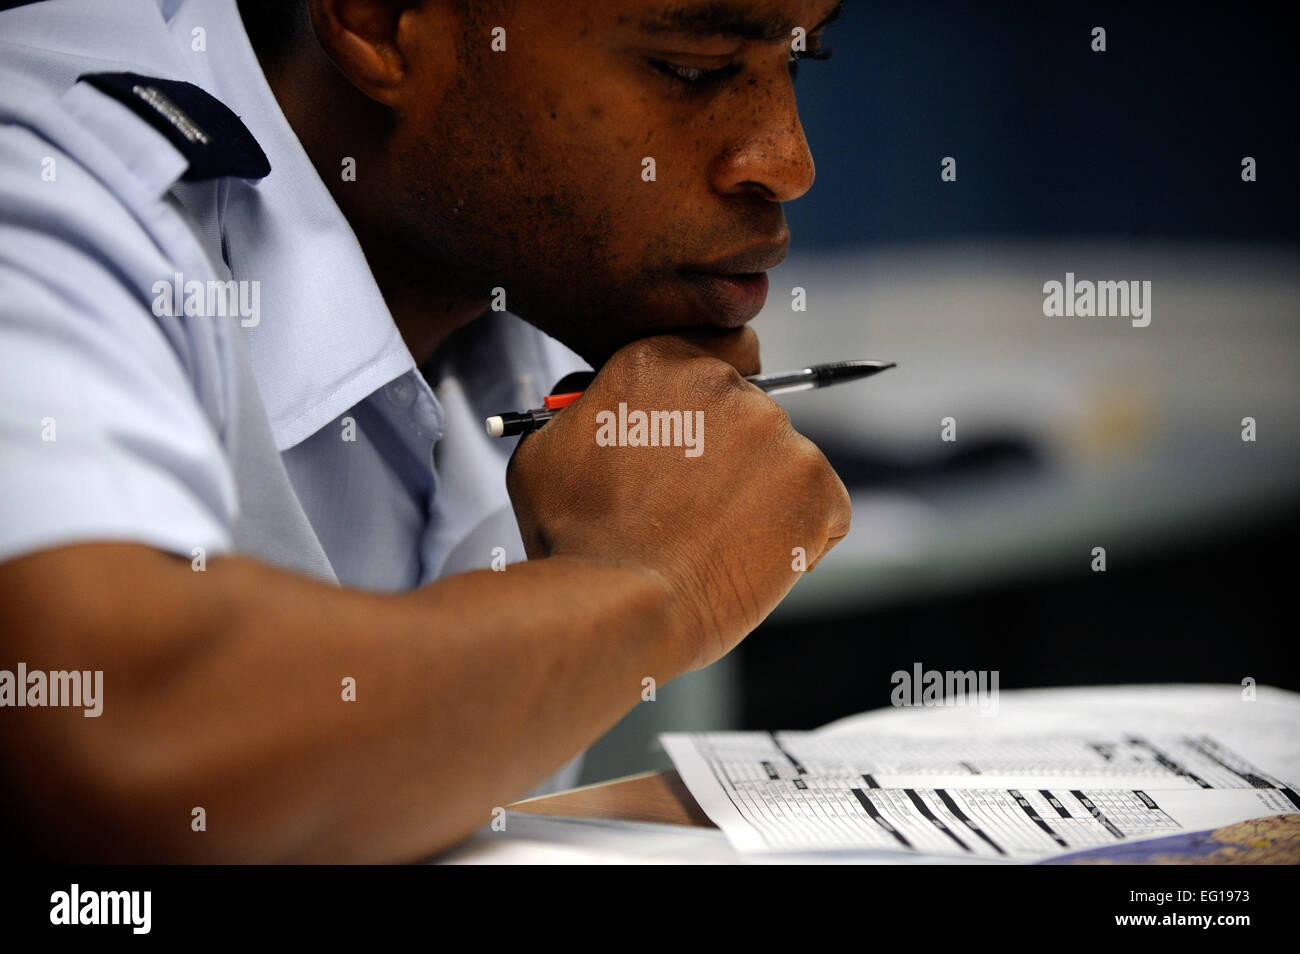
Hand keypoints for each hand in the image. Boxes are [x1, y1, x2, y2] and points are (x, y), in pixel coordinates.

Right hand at [507, 327, 851, 670]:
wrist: (619, 604)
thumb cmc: (575, 539)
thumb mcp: (546, 451)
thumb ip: (583, 415)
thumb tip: (597, 412)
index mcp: (661, 361)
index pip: (716, 351)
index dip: (711, 396)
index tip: (702, 428)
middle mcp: (727, 384)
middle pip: (748, 410)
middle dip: (728, 455)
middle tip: (692, 509)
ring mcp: (778, 434)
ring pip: (783, 462)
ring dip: (759, 497)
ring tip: (711, 545)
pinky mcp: (816, 487)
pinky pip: (822, 508)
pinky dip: (798, 537)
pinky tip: (750, 561)